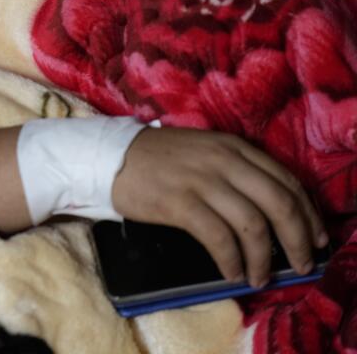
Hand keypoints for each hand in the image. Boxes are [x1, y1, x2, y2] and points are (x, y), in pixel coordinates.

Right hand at [111, 127, 326, 287]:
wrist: (107, 157)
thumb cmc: (156, 158)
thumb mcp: (204, 151)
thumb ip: (235, 169)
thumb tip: (270, 210)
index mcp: (234, 147)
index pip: (287, 182)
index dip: (308, 215)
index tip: (315, 239)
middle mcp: (224, 161)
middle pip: (279, 204)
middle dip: (297, 241)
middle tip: (300, 266)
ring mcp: (202, 181)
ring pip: (253, 225)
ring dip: (263, 259)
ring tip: (260, 277)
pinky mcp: (179, 202)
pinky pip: (219, 238)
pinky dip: (232, 261)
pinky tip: (232, 272)